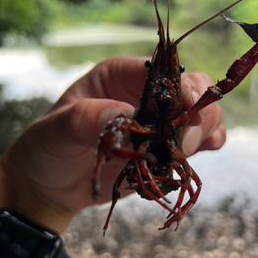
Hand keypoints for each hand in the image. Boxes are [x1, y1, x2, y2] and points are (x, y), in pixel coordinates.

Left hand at [0, 57, 225, 232]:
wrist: (52, 187)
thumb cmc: (49, 148)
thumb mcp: (57, 129)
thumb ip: (87, 119)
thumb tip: (125, 113)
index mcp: (121, 76)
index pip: (161, 70)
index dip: (182, 83)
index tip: (188, 104)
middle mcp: (146, 95)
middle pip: (192, 89)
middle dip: (198, 111)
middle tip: (185, 141)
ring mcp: (160, 123)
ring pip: (202, 114)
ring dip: (204, 130)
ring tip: (184, 151)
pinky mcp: (167, 149)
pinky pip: (201, 141)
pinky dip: (207, 145)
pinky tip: (200, 152)